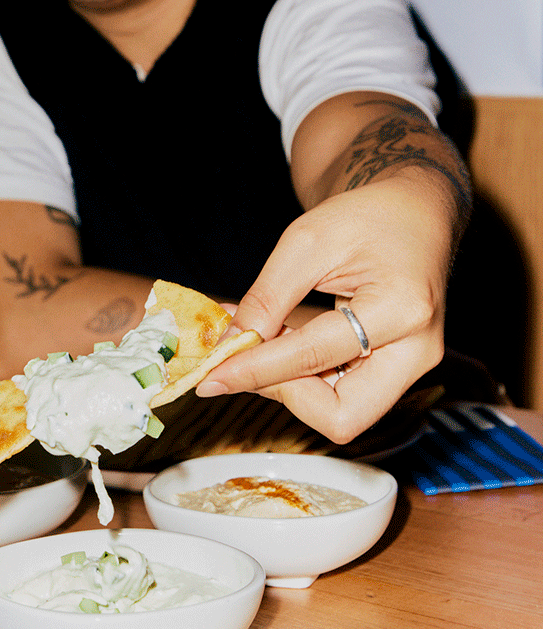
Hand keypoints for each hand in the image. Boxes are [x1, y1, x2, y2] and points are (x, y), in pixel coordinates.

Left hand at [196, 181, 450, 441]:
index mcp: (402, 309)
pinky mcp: (395, 371)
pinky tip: (278, 343)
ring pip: (341, 414)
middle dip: (287, 396)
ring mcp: (410, 366)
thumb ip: (267, 299)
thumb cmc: (368, 215)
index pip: (315, 357)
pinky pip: (343, 395)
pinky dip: (302, 378)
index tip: (211, 377)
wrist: (415, 210)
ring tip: (259, 339)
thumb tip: (229, 349)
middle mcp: (416, 351)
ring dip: (289, 386)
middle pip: (342, 417)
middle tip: (247, 360)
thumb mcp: (307, 242)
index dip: (256, 370)